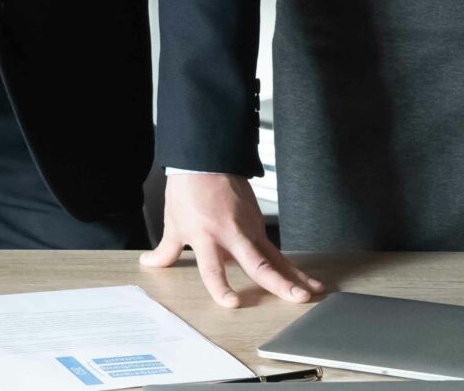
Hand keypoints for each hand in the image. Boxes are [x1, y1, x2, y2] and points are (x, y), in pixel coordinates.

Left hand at [140, 173, 324, 309]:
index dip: (222, 287)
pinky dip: (290, 265)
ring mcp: (249, 229)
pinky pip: (275, 250)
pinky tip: (305, 278)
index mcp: (206, 236)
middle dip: (279, 283)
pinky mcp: (258, 225)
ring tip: (312, 292)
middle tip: (296, 298)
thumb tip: (151, 264)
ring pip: (275, 257)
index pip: (213, 268)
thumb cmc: (189, 190)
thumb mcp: (173, 222)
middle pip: (258, 263)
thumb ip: (165, 250)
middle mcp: (232, 235)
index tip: (232, 303)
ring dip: (295, 275)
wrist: (206, 159)